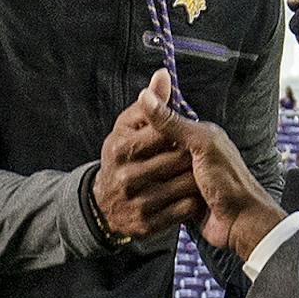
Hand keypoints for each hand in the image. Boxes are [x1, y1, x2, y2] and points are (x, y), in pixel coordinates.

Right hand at [94, 83, 205, 239]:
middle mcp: (125, 174)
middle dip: (189, 158)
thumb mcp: (135, 132)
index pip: (162, 132)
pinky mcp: (146, 224)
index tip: (178, 139)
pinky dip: (191, 203)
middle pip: (177, 158)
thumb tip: (162, 74)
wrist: (105, 212)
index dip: (175, 134)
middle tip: (189, 160)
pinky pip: (182, 210)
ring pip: (182, 184)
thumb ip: (154, 107)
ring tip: (192, 179)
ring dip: (193, 181)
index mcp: (119, 146)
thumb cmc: (130, 162)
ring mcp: (136, 201)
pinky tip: (189, 199)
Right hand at [131, 68, 284, 261]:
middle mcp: (190, 156)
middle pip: (158, 157)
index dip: (156, 139)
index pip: (161, 130)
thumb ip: (172, 122)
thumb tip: (146, 95)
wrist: (242, 221)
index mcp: (197, 135)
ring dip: (171, 189)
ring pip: (157, 180)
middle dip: (166, 168)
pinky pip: (161, 201)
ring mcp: (183, 181)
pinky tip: (178, 206)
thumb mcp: (202, 144)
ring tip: (193, 192)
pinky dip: (170, 204)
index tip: (155, 147)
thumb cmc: (229, 179)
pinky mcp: (179, 203)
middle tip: (192, 175)